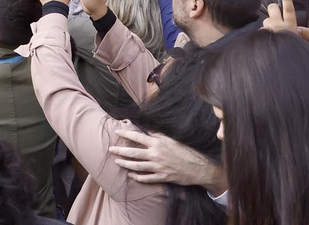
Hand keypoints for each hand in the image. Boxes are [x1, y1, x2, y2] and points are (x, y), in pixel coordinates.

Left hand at [110, 129, 225, 189]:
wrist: (198, 168)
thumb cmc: (185, 151)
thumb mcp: (171, 140)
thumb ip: (157, 135)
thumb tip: (146, 130)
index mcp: (157, 143)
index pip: (137, 137)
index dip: (125, 134)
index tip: (116, 132)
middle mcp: (155, 155)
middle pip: (133, 153)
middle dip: (120, 151)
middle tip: (110, 150)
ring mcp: (158, 167)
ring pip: (137, 166)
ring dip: (125, 164)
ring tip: (117, 162)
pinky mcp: (162, 177)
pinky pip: (146, 178)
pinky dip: (137, 177)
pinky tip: (131, 175)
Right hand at [264, 0, 308, 63]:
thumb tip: (297, 29)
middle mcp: (308, 18)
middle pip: (299, 3)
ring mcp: (301, 24)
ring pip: (290, 13)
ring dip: (284, 8)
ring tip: (276, 3)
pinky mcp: (294, 31)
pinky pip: (286, 23)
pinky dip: (280, 21)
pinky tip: (273, 19)